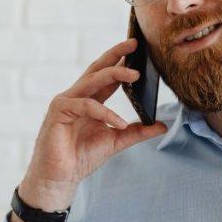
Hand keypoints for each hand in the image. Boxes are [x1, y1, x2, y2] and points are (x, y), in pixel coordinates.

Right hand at [19, 38, 168, 212]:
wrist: (61, 177)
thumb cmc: (83, 157)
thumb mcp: (117, 141)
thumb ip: (138, 131)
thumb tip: (162, 124)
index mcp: (90, 99)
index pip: (107, 74)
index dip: (121, 60)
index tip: (138, 48)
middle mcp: (77, 96)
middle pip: (98, 68)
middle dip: (116, 54)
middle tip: (134, 43)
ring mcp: (66, 101)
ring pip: (92, 81)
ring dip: (114, 75)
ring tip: (135, 76)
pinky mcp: (59, 111)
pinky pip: (86, 105)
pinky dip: (105, 113)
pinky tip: (119, 123)